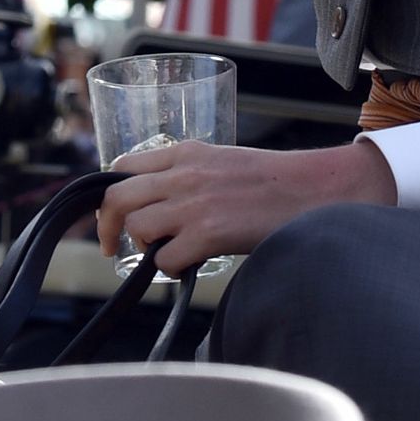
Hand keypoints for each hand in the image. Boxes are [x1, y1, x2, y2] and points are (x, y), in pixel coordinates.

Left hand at [96, 136, 394, 275]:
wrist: (312, 191)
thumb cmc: (271, 182)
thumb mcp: (220, 163)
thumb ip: (187, 176)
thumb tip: (157, 204)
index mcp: (185, 153)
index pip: (122, 168)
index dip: (109, 196)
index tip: (111, 216)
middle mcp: (183, 174)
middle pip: (117, 198)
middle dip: (107, 227)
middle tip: (111, 246)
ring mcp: (194, 204)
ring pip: (138, 228)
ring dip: (145, 247)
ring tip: (167, 252)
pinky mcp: (208, 233)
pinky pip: (165, 259)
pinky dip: (171, 267)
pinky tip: (192, 263)